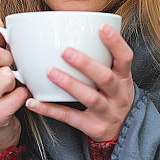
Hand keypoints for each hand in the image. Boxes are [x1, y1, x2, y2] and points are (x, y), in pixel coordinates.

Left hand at [25, 24, 133, 142]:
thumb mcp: (117, 78)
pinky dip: (51, 110)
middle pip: (106, 78)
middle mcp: (119, 95)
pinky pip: (70, 118)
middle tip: (65, 51)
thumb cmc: (113, 97)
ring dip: (69, 84)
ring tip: (50, 72)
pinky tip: (34, 102)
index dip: (115, 42)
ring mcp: (108, 113)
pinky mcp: (94, 128)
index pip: (125, 58)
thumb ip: (103, 59)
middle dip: (86, 64)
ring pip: (90, 97)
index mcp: (124, 78)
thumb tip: (80, 29)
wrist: (122, 132)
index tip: (101, 27)